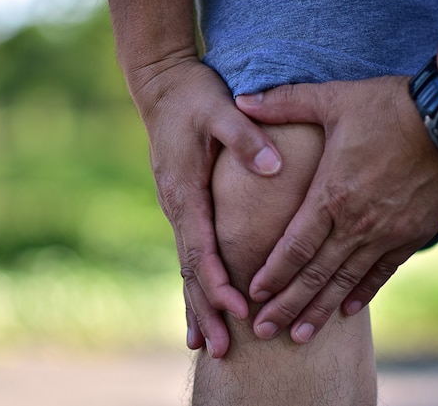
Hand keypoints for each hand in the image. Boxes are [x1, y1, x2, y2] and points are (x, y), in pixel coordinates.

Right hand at [127, 57, 281, 356]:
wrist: (163, 87)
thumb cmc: (194, 98)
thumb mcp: (220, 109)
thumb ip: (245, 138)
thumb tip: (274, 167)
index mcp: (185, 190)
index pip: (201, 247)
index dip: (218, 281)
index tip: (239, 309)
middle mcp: (177, 207)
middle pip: (190, 270)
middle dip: (206, 310)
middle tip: (222, 350)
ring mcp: (178, 209)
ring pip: (187, 268)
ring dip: (198, 307)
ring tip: (208, 345)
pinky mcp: (186, 207)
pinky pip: (191, 254)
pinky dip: (195, 285)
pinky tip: (201, 307)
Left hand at [235, 76, 437, 342]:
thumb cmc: (389, 105)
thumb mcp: (332, 98)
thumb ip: (283, 102)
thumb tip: (241, 99)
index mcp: (331, 194)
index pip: (293, 246)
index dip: (272, 274)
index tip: (254, 296)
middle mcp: (356, 222)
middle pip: (314, 274)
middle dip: (287, 305)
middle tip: (265, 333)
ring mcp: (386, 233)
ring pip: (345, 281)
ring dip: (320, 310)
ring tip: (299, 336)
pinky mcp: (412, 234)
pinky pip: (383, 272)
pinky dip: (363, 292)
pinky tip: (348, 311)